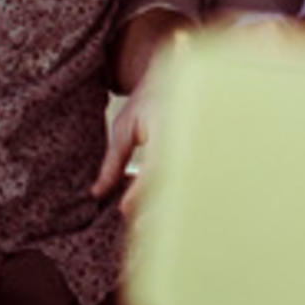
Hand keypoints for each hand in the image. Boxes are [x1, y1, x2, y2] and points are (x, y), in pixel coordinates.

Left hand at [92, 13, 189, 213]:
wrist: (179, 76)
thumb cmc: (150, 101)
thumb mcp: (125, 126)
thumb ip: (113, 160)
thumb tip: (97, 193)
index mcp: (170, 127)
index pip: (157, 166)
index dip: (140, 191)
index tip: (123, 210)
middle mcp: (189, 138)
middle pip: (177, 183)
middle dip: (158, 209)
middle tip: (138, 229)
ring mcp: (201, 146)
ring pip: (189, 186)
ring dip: (171, 209)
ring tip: (150, 227)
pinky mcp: (206, 154)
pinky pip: (194, 182)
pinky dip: (179, 199)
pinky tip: (166, 212)